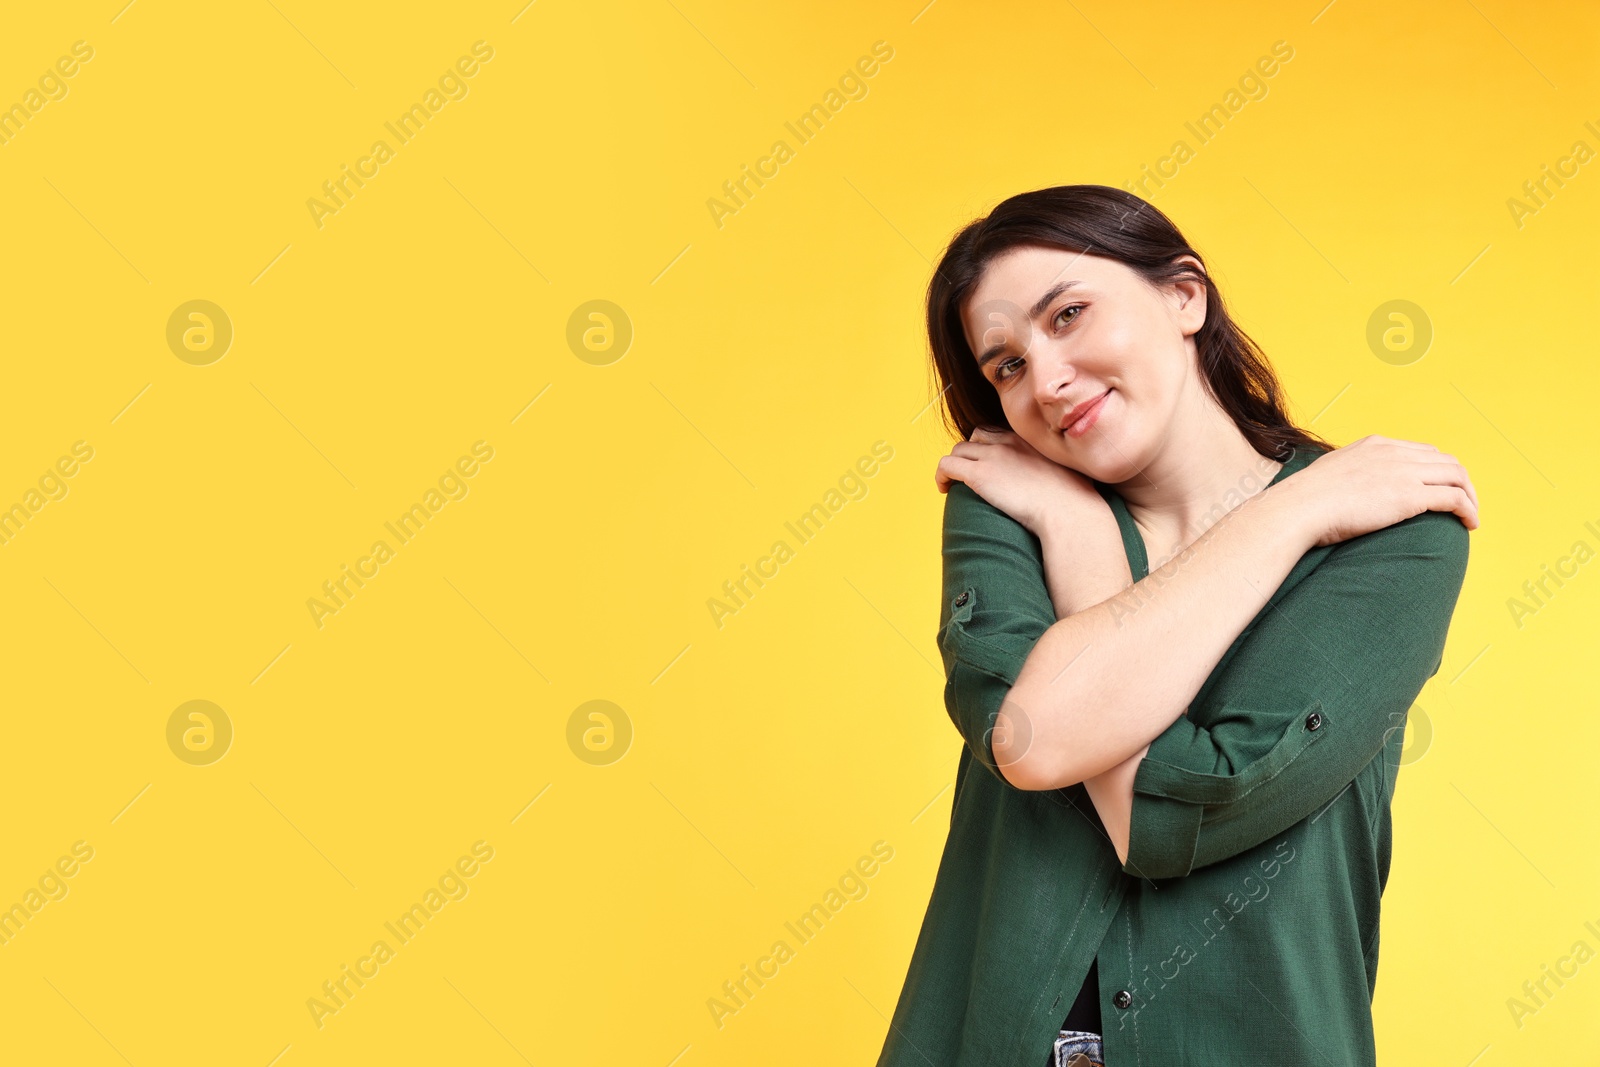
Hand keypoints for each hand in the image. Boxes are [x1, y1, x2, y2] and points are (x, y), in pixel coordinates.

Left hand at [933, 427, 1102, 539]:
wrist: (1070, 512)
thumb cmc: (1076, 504)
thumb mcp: (1069, 477)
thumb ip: (1058, 475)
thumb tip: (1060, 491)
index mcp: (1030, 440)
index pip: (999, 433)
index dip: (989, 448)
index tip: (990, 467)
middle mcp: (1010, 441)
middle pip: (976, 437)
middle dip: (970, 453)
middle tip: (971, 476)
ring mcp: (993, 455)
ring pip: (959, 450)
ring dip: (955, 465)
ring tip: (954, 484)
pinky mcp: (979, 473)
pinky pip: (946, 465)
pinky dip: (941, 475)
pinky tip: (944, 490)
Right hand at [1276, 435, 1480, 547]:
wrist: (1299, 508)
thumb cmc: (1304, 501)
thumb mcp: (1327, 474)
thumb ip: (1344, 475)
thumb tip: (1339, 491)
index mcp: (1375, 445)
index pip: (1421, 451)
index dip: (1437, 471)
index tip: (1439, 490)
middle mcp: (1394, 452)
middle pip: (1446, 461)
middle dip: (1461, 482)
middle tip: (1463, 505)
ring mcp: (1403, 471)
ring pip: (1457, 476)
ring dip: (1470, 496)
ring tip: (1470, 516)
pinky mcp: (1410, 495)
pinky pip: (1454, 498)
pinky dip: (1468, 510)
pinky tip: (1469, 524)